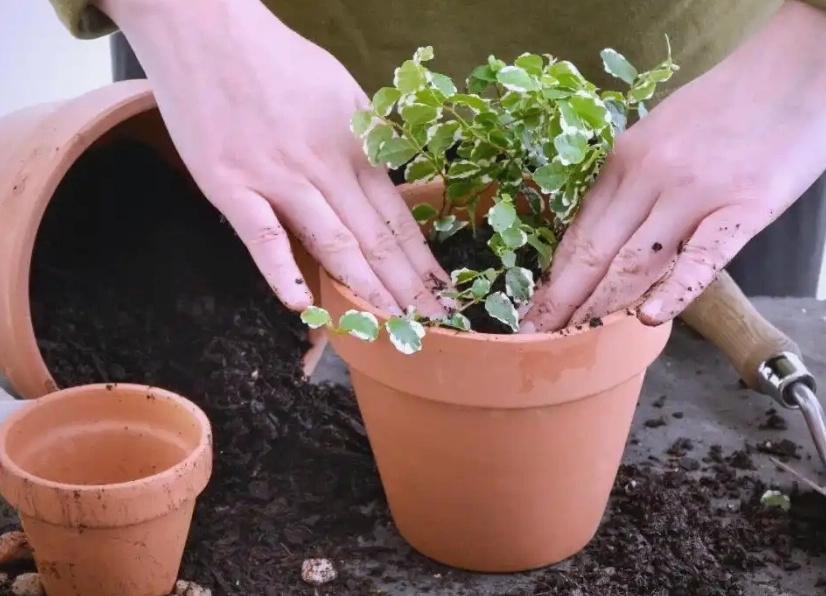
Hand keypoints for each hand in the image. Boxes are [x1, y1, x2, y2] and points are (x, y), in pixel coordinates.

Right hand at [94, 0, 449, 316]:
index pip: (397, 217)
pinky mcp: (229, 183)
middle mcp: (325, 166)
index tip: (443, 293)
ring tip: (393, 328)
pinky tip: (299, 304)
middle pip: (375, 239)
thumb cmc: (275, 58)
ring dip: (366, 290)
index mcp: (354, 144)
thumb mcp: (340, 93)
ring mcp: (277, 177)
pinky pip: (260, 235)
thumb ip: (362, 144)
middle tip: (433, 328)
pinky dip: (280, 270)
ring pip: (333, 243)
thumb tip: (385, 184)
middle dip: (408, 289)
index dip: (422, 261)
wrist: (206, 24)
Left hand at [520, 0, 825, 332]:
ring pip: (635, 261)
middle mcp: (648, 177)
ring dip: (599, 305)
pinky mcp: (742, 208)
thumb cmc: (726, 104)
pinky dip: (674, 290)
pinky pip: (702, 258)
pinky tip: (647, 318)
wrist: (794, 66)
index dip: (555, 277)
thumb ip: (631, 182)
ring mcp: (693, 194)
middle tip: (535, 336)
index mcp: (625, 160)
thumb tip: (606, 234)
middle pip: (595, 252)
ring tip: (572, 340)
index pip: (580, 232)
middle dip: (562, 301)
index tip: (534, 309)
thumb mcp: (660, 134)